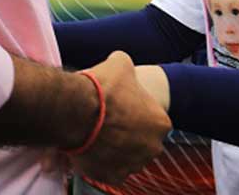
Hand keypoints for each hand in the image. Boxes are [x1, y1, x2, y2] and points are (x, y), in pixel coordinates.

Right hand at [73, 52, 170, 185]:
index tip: (122, 108)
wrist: (77, 110)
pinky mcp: (112, 177)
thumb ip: (127, 67)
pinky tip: (92, 148)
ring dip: (116, 149)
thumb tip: (121, 62)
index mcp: (161, 123)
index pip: (154, 120)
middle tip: (110, 122)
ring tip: (98, 134)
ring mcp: (132, 165)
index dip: (137, 113)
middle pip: (142, 142)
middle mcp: (152, 148)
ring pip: (127, 158)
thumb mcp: (121, 62)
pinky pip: (110, 171)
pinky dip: (102, 163)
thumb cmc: (103, 87)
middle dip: (129, 134)